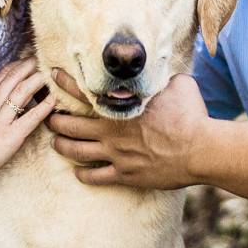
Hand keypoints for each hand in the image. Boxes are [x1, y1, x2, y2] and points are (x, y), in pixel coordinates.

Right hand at [0, 57, 54, 188]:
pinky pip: (31, 118)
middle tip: (42, 58)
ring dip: (38, 79)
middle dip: (29, 65)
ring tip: (51, 73)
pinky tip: (54, 99)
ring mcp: (2, 119)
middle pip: (14, 77)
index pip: (3, 75)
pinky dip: (44, 106)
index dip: (17, 65)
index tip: (28, 59)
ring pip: (22, 91)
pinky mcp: (10, 136)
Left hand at [47, 71, 208, 189]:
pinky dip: (84, 174)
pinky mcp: (126, 175)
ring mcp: (116, 155)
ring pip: (77, 152)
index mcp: (120, 106)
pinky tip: (78, 173)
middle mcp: (111, 130)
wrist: (200, 149)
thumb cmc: (191, 114)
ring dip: (62, 146)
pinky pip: (96, 177)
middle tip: (47, 118)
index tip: (52, 76)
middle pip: (70, 125)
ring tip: (55, 143)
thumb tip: (161, 70)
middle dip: (54, 121)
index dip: (64, 82)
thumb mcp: (177, 84)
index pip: (83, 91)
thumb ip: (161, 78)